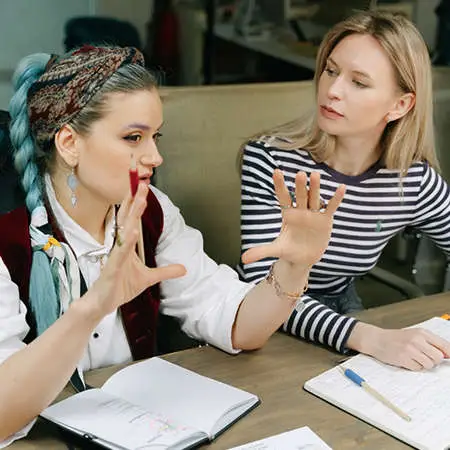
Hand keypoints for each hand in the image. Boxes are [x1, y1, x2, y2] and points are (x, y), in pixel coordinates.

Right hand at [80, 183, 185, 319]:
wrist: (103, 304)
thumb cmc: (120, 287)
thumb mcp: (149, 278)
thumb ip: (166, 271)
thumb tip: (184, 269)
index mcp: (127, 245)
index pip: (132, 220)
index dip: (137, 204)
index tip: (143, 188)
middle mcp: (120, 246)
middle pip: (128, 219)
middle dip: (135, 201)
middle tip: (142, 183)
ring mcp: (115, 256)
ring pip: (125, 231)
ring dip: (133, 215)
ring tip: (140, 200)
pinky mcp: (112, 268)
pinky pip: (120, 253)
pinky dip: (126, 241)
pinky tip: (132, 231)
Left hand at [242, 170, 344, 267]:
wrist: (303, 259)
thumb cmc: (288, 251)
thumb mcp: (275, 250)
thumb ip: (260, 251)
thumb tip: (242, 259)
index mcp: (287, 214)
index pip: (283, 197)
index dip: (280, 185)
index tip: (276, 172)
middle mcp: (300, 211)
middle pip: (300, 196)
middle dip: (300, 186)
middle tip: (300, 174)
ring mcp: (313, 214)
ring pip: (315, 198)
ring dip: (315, 187)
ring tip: (315, 175)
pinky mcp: (325, 220)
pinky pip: (331, 207)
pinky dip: (336, 199)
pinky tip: (341, 188)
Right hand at [349, 323, 449, 370]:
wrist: (377, 339)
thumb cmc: (396, 338)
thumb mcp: (415, 335)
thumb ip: (432, 343)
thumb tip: (449, 355)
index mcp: (422, 333)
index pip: (445, 346)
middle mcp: (417, 340)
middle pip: (439, 357)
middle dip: (433, 360)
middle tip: (424, 356)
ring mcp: (410, 349)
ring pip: (430, 364)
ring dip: (424, 364)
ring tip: (414, 358)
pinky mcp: (403, 359)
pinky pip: (418, 369)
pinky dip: (414, 367)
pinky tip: (407, 360)